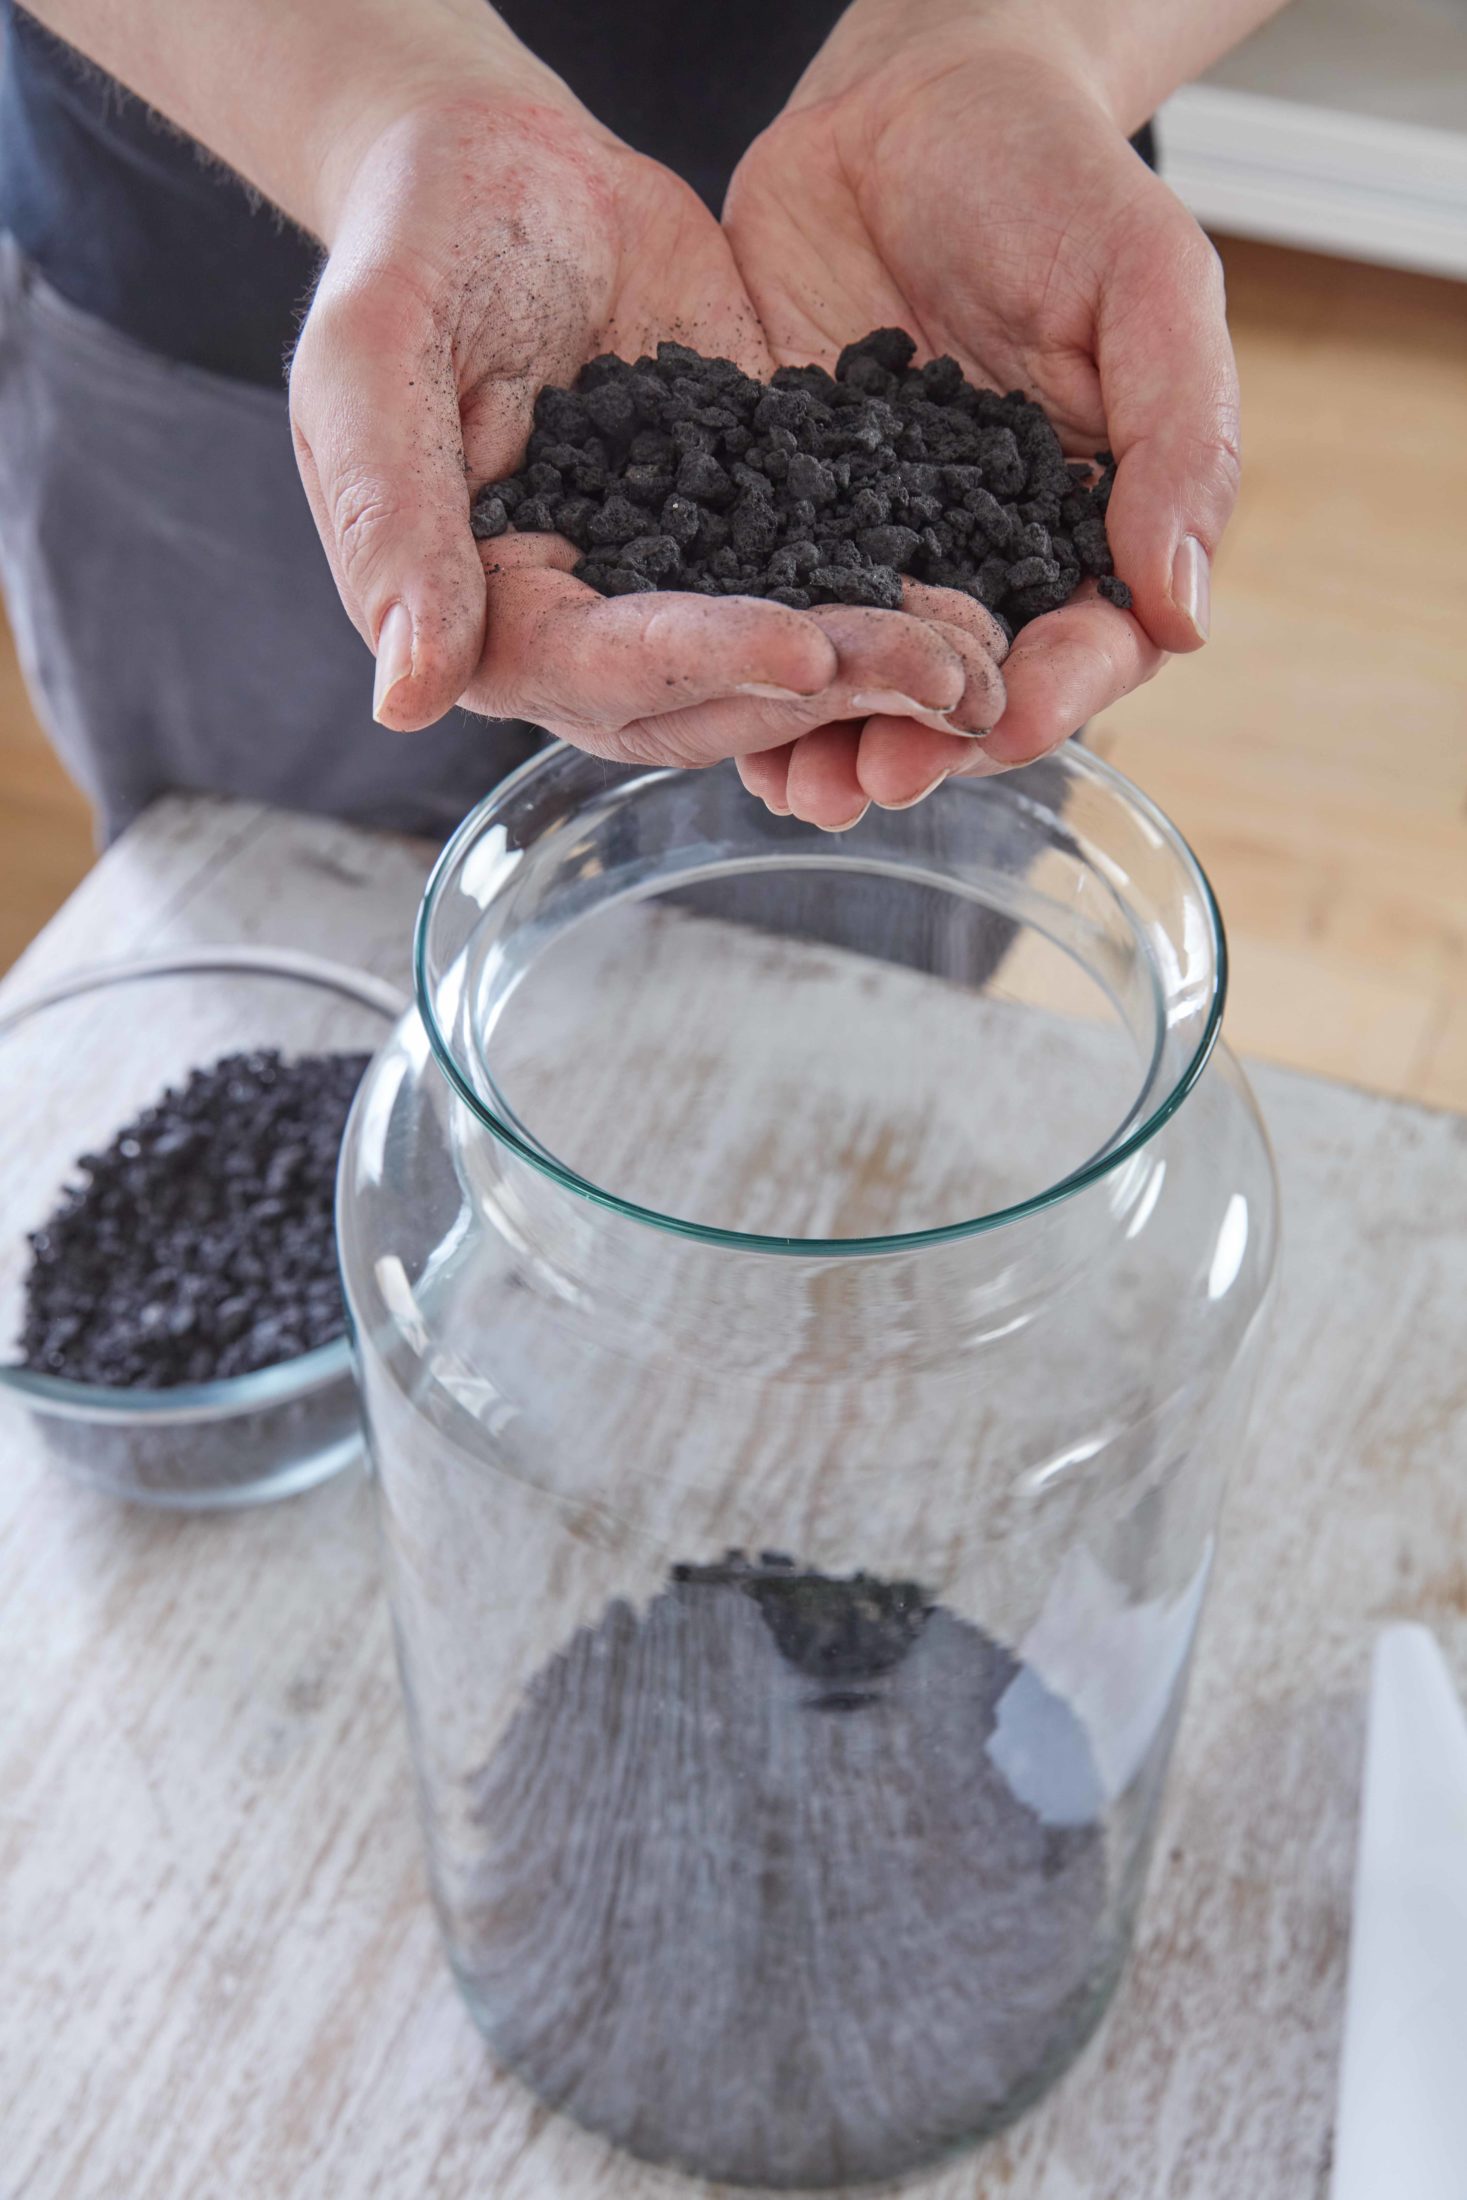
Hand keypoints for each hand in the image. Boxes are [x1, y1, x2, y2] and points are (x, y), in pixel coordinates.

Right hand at [290, 89, 1008, 826]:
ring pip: (776, 667)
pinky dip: (893, 602)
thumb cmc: (415, 244)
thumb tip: (408, 694)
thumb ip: (387, 516)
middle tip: (939, 666)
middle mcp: (586, 629)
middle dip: (822, 686)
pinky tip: (978, 596)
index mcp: (487, 612)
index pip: (595, 668)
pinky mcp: (745, 533)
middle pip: (704, 696)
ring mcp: (674, 587)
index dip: (699, 662)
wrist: (500, 166)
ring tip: (977, 655)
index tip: (802, 648)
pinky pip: (822, 585)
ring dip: (876, 671)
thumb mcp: (372, 356)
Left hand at [724, 29, 1241, 813]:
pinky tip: (718, 708)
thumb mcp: (1149, 284)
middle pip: (960, 691)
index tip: (1006, 726)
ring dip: (827, 742)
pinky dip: (745, 671)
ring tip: (796, 785)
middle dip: (923, 745)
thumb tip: (1185, 617)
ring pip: (856, 678)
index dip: (1050, 697)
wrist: (913, 101)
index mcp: (1084, 529)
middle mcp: (978, 561)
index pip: (1084, 646)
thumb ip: (1178, 441)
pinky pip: (762, 611)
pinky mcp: (776, 513)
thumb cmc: (1056, 179)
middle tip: (878, 777)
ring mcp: (871, 547)